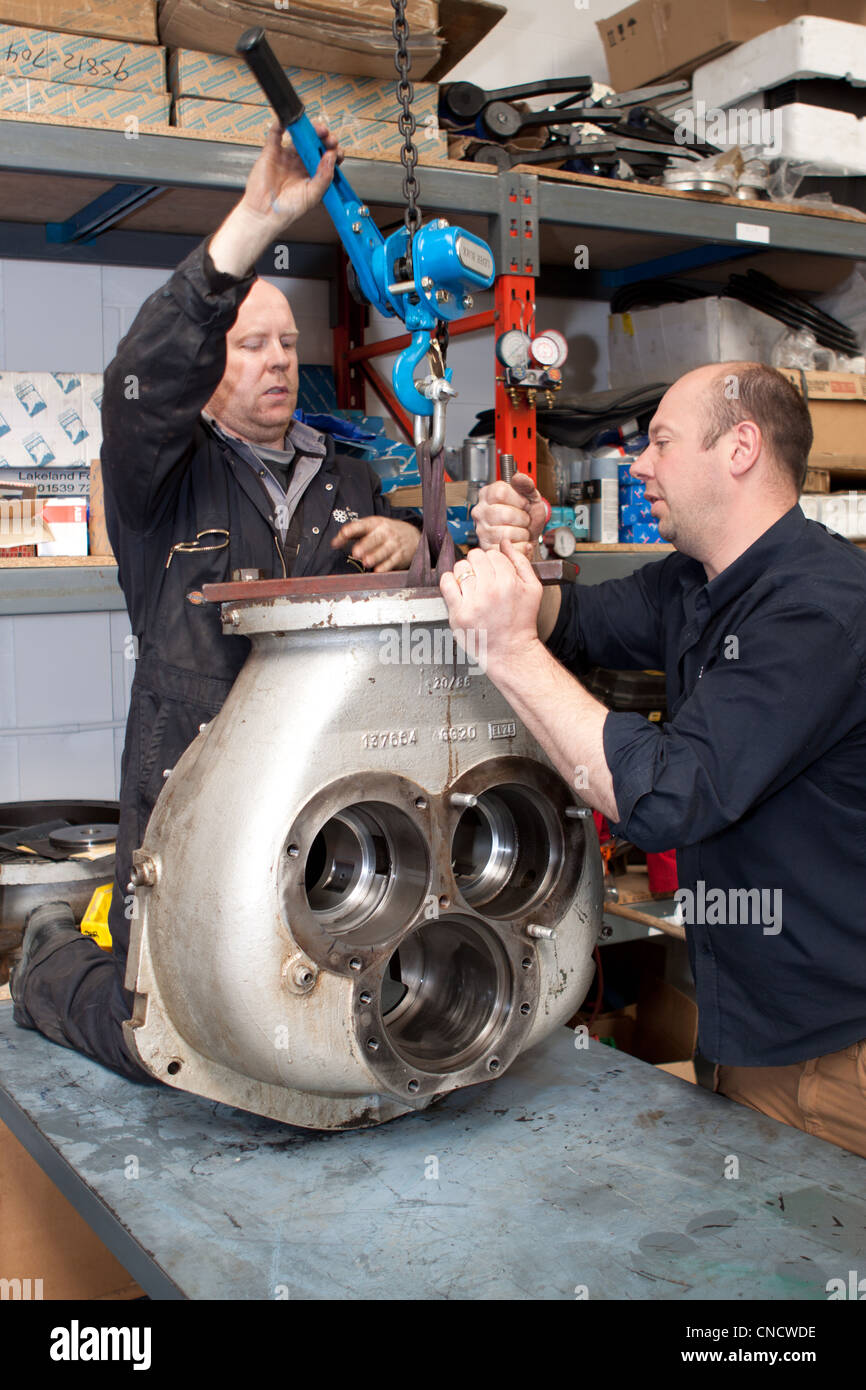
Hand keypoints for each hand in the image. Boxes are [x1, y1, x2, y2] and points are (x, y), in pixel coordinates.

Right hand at [210, 120, 341, 276]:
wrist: (265, 215)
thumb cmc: (287, 211)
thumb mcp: (313, 195)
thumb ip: (324, 177)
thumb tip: (331, 156)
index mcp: (313, 174)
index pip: (327, 158)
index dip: (334, 151)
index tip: (337, 151)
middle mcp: (300, 164)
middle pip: (315, 144)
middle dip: (325, 138)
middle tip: (329, 138)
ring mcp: (286, 156)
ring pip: (299, 136)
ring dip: (309, 129)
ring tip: (317, 129)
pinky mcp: (271, 152)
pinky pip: (275, 134)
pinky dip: (281, 125)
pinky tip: (289, 122)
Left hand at [332, 516, 419, 571]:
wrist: (414, 536)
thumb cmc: (387, 532)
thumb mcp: (372, 527)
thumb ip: (352, 534)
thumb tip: (334, 543)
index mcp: (375, 523)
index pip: (361, 525)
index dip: (351, 530)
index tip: (342, 535)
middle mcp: (385, 532)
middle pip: (374, 538)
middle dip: (365, 545)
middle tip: (356, 552)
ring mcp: (394, 544)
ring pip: (384, 551)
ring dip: (375, 557)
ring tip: (366, 562)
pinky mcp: (400, 556)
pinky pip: (392, 562)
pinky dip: (385, 567)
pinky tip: (378, 570)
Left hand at [439, 540, 543, 674]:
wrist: (511, 652)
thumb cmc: (522, 621)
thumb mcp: (533, 588)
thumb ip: (520, 562)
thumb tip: (504, 542)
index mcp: (509, 581)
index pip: (493, 554)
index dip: (493, 561)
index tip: (494, 571)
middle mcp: (490, 590)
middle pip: (475, 556)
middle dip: (478, 563)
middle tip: (482, 577)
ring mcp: (473, 602)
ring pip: (460, 567)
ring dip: (465, 572)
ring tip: (472, 584)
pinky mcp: (458, 614)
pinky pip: (446, 583)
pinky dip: (449, 581)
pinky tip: (458, 588)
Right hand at [471, 472, 549, 555]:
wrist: (529, 537)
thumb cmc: (527, 517)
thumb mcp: (531, 497)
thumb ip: (526, 485)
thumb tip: (518, 477)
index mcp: (488, 494)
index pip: (500, 493)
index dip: (519, 500)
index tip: (524, 504)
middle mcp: (481, 511)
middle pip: (505, 514)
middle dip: (522, 519)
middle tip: (523, 520)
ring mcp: (481, 530)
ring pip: (506, 533)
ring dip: (522, 534)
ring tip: (521, 530)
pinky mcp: (487, 548)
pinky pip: (508, 547)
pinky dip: (520, 546)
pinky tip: (518, 541)